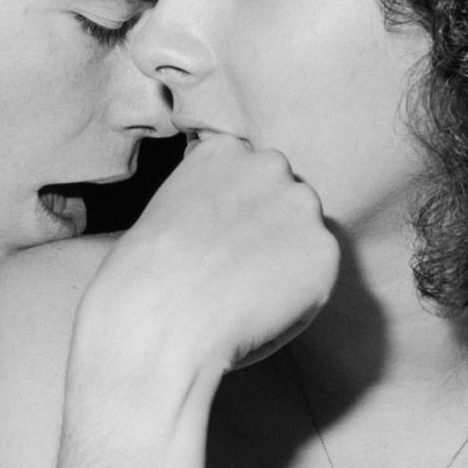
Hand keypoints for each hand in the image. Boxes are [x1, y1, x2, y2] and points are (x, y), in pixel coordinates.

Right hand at [78, 132, 338, 388]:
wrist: (160, 318)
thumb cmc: (143, 279)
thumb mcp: (163, 212)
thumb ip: (207, 204)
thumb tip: (230, 228)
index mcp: (224, 150)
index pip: (248, 176)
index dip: (235, 215)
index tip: (216, 244)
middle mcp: (269, 165)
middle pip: (284, 200)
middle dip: (268, 232)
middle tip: (234, 274)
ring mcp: (302, 206)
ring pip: (303, 239)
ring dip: (285, 264)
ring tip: (244, 297)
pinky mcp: (324, 250)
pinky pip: (316, 282)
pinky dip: (296, 303)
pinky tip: (259, 314)